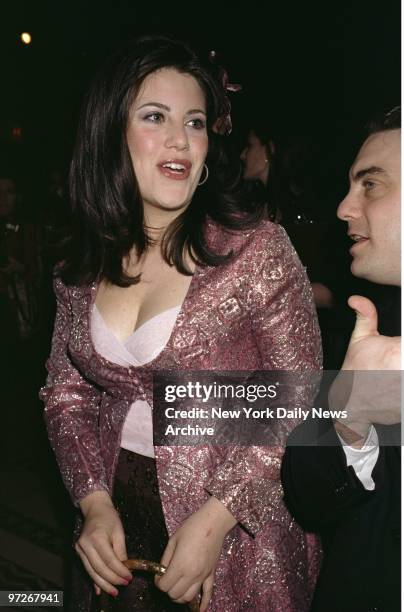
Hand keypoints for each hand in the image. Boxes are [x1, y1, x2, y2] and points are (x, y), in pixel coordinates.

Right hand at [75, 491, 131, 595]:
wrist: (95, 509)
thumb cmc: (109, 517)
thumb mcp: (119, 531)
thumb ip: (121, 550)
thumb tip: (126, 568)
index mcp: (97, 537)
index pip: (109, 560)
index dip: (119, 571)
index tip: (129, 577)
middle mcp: (85, 545)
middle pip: (99, 568)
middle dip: (112, 580)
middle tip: (123, 585)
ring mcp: (79, 549)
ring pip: (92, 572)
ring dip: (103, 584)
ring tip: (114, 591)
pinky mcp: (78, 552)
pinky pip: (87, 569)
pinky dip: (94, 580)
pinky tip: (100, 589)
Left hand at [155, 496, 236, 611]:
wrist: (213, 522)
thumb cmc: (191, 527)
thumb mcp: (173, 540)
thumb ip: (166, 559)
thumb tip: (161, 571)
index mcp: (180, 565)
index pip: (164, 586)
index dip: (158, 582)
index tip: (159, 575)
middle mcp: (192, 575)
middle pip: (175, 595)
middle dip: (167, 590)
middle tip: (167, 579)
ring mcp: (203, 576)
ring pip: (189, 598)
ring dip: (180, 596)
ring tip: (177, 588)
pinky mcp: (211, 574)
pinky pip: (208, 594)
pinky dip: (204, 603)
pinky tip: (199, 609)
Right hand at [330, 296, 400, 445]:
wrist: (351, 404)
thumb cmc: (355, 371)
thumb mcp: (359, 339)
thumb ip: (365, 315)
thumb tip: (357, 299)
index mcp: (399, 350)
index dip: (402, 344)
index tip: (399, 345)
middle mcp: (403, 368)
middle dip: (403, 354)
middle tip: (396, 356)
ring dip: (402, 365)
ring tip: (393, 366)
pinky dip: (401, 383)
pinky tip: (393, 379)